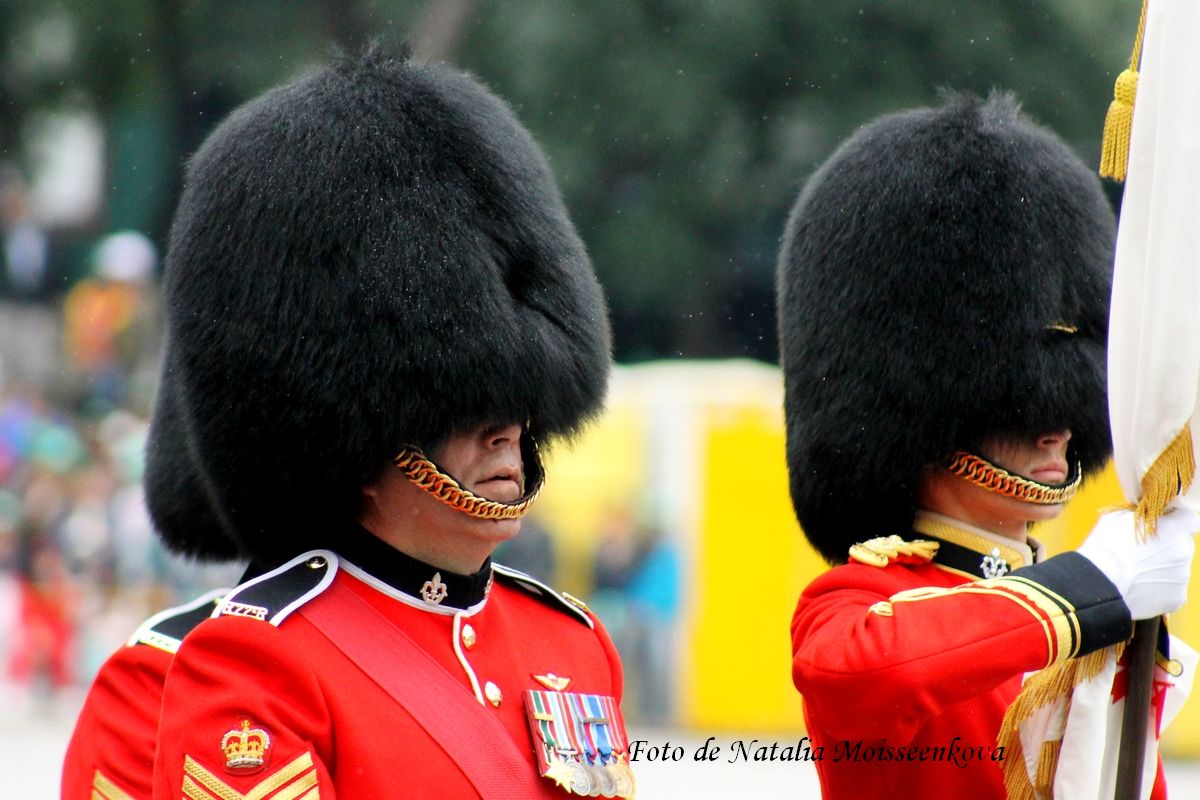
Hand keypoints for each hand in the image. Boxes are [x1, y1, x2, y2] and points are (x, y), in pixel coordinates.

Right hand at [1076, 508, 1198, 619]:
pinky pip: (1169, 590)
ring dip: (1160, 569)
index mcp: (1176, 527)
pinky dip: (1157, 589)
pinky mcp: (1177, 599)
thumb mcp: (1118, 516)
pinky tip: (1139, 588)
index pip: (1191, 519)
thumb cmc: (1107, 546)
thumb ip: (1141, 515)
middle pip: (1181, 546)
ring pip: (1175, 569)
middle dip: (1166, 547)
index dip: (1178, 521)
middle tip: (1140, 552)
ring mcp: (1183, 577)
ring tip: (1135, 573)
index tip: (1165, 524)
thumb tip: (1146, 516)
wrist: (1101, 582)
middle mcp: (1186, 551)